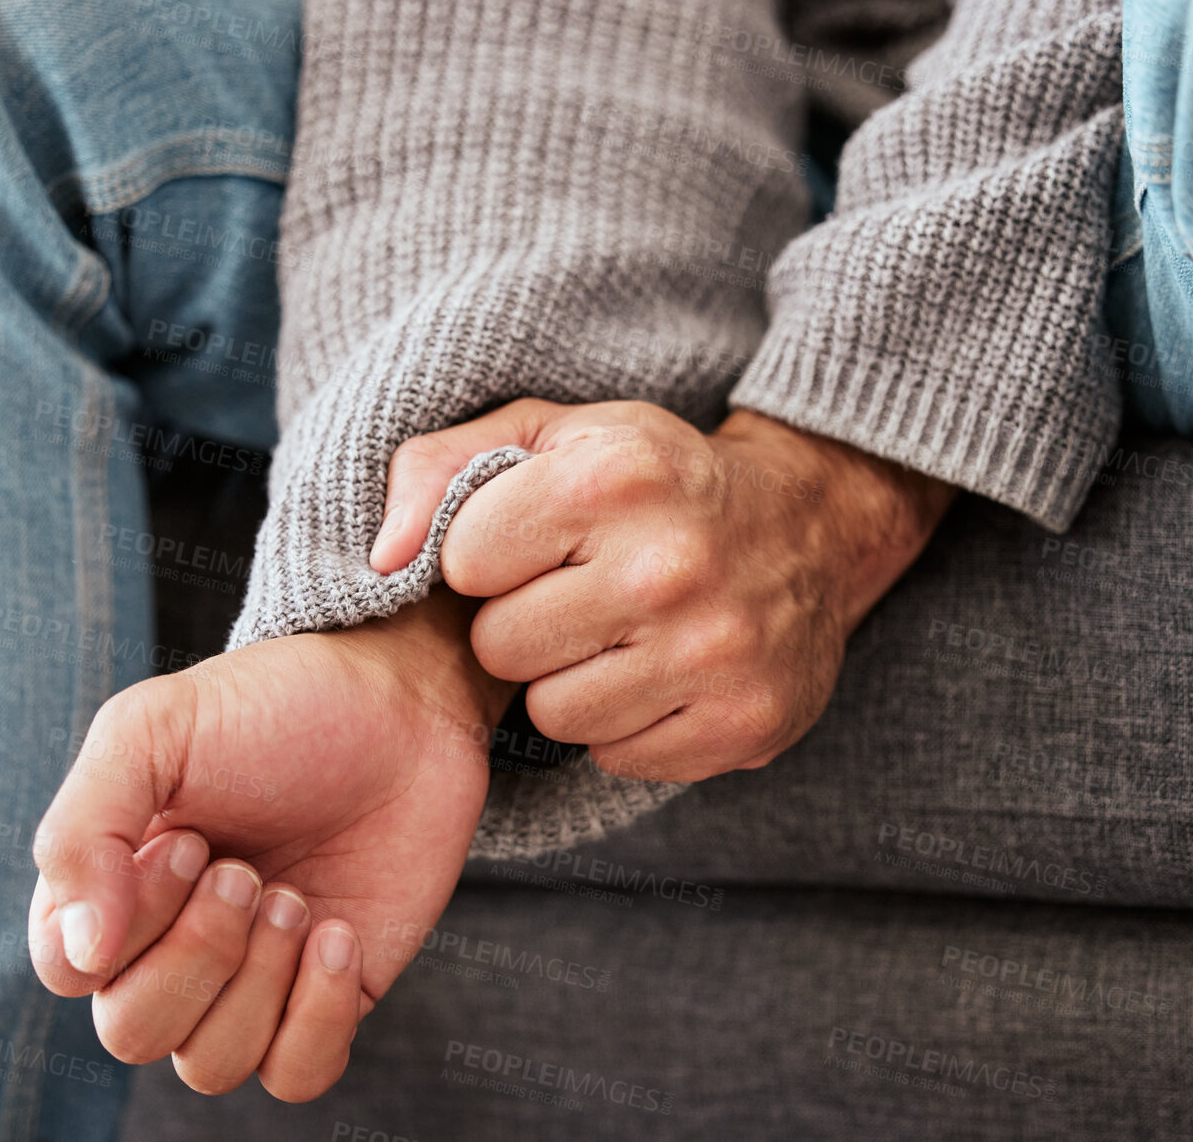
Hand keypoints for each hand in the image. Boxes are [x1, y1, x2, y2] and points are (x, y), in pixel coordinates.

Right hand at [28, 588, 512, 1099]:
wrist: (401, 704)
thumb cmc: (272, 707)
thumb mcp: (153, 729)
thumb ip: (83, 830)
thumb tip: (82, 953)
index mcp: (110, 888)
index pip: (67, 969)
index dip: (126, 924)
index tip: (187, 843)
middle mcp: (170, 946)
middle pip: (134, 1033)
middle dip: (200, 952)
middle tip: (247, 870)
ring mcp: (251, 979)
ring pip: (212, 1065)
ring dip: (259, 979)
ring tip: (296, 896)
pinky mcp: (329, 996)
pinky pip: (295, 1075)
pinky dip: (317, 1014)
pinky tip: (338, 933)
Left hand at [370, 400, 954, 781]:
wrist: (810, 529)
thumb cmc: (654, 482)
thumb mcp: (552, 435)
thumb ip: (440, 469)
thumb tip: (382, 559)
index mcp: (613, 476)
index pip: (464, 559)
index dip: (487, 557)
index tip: (535, 544)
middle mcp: (670, 565)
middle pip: (503, 647)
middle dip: (524, 625)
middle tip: (578, 596)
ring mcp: (715, 652)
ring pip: (555, 716)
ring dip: (570, 682)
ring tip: (617, 636)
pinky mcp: (743, 723)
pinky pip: (618, 758)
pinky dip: (626, 724)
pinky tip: (659, 674)